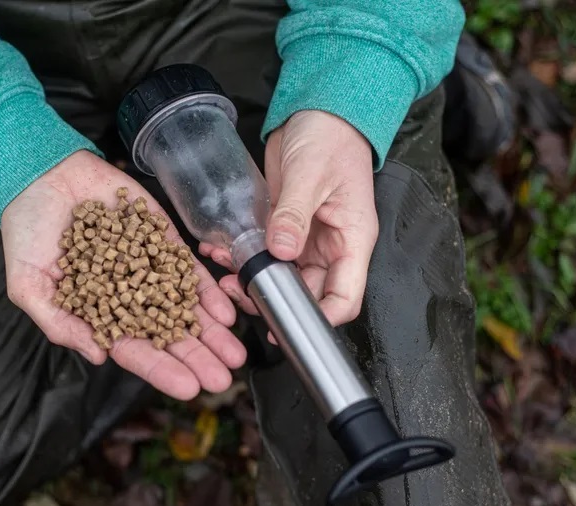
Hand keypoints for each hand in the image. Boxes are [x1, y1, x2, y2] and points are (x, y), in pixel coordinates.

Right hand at [1, 150, 245, 399]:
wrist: (39, 176)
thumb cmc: (25, 232)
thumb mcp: (28, 285)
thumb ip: (60, 324)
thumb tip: (98, 355)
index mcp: (98, 314)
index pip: (134, 349)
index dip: (160, 369)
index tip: (187, 387)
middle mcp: (128, 296)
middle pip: (168, 333)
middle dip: (196, 357)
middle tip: (221, 378)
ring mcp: (148, 267)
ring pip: (185, 306)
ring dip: (210, 331)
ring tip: (234, 353)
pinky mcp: (161, 239)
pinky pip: (189, 269)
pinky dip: (206, 291)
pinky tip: (225, 311)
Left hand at [203, 110, 377, 327]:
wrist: (318, 112)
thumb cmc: (330, 137)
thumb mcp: (310, 174)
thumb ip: (294, 215)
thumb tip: (280, 252)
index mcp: (352, 241)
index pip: (345, 298)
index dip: (321, 319)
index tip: (288, 324)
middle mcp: (332, 248)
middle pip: (308, 294)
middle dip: (274, 299)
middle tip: (240, 293)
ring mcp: (308, 241)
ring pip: (282, 278)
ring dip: (253, 279)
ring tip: (225, 270)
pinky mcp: (285, 229)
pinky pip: (265, 254)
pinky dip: (244, 257)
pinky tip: (222, 251)